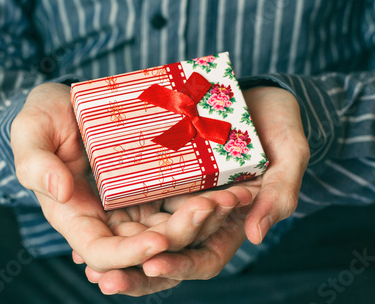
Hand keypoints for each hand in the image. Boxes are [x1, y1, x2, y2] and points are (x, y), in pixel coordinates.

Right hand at [11, 83, 250, 279]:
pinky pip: (179, 197)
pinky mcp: (150, 182)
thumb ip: (35, 164)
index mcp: (75, 216)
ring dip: (203, 218)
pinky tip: (231, 182)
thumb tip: (62, 194)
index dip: (128, 255)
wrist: (67, 102)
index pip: (101, 251)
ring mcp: (132, 201)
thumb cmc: (43, 117)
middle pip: (146, 243)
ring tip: (234, 197)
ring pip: (170, 223)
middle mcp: (107, 216)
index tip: (157, 243)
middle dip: (181, 234)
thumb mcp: (30, 132)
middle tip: (213, 209)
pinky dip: (204, 195)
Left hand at [83, 86, 308, 295]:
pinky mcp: (163, 176)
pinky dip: (114, 213)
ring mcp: (180, 198)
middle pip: (168, 254)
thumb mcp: (290, 156)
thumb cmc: (281, 126)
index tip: (153, 265)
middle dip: (136, 270)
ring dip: (117, 250)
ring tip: (84, 261)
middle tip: (101, 277)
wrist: (259, 96)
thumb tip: (254, 235)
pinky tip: (85, 215)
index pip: (205, 258)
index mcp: (232, 222)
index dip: (180, 265)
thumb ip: (279, 193)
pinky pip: (136, 198)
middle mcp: (202, 217)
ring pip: (146, 232)